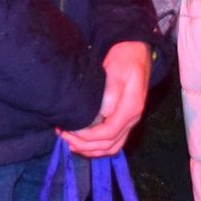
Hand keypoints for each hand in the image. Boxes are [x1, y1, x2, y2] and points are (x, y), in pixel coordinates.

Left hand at [60, 41, 150, 157]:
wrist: (137, 52)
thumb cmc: (125, 58)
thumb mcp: (118, 68)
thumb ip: (112, 90)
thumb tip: (104, 112)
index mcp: (131, 108)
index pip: (109, 133)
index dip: (87, 137)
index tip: (69, 130)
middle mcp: (132, 119)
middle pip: (109, 144)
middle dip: (84, 145)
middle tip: (64, 136)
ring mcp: (129, 121)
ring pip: (111, 147)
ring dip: (89, 149)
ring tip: (69, 141)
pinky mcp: (124, 120)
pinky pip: (113, 142)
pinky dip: (96, 146)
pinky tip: (81, 141)